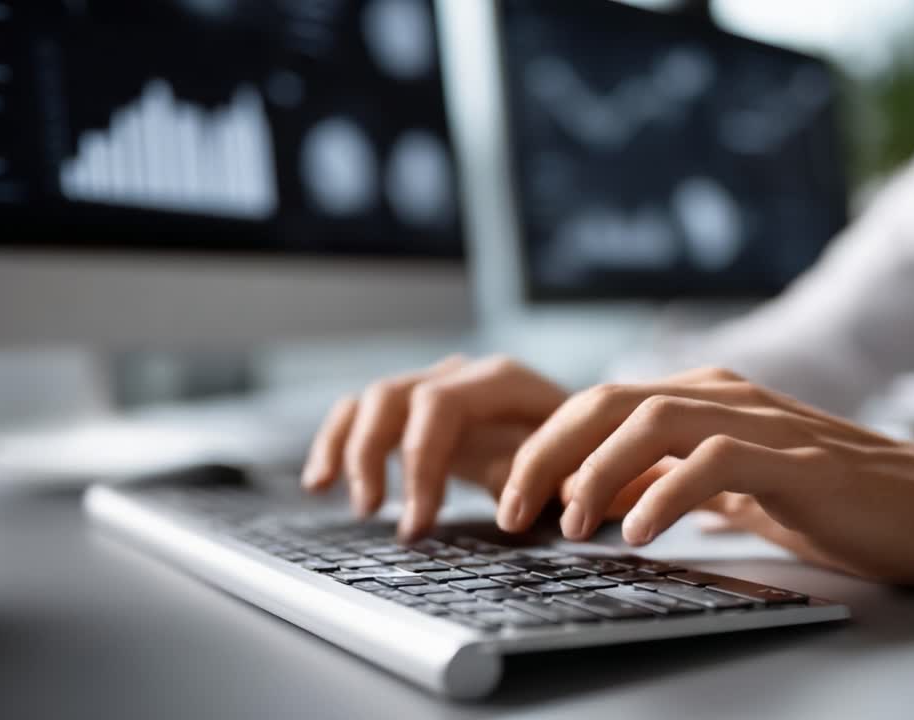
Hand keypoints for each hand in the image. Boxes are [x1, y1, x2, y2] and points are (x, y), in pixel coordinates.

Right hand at [301, 355, 567, 540]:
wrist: (592, 438)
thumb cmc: (584, 453)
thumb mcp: (571, 464)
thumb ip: (536, 475)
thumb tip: (512, 500)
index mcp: (501, 380)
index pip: (439, 405)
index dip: (420, 463)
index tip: (418, 523)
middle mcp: (462, 375)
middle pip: (393, 396)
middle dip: (374, 457)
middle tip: (376, 514)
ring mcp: (437, 388)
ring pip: (370, 401)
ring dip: (350, 451)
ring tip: (355, 505)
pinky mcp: (420, 411)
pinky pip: (364, 415)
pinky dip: (339, 444)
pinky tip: (321, 484)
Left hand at [497, 368, 913, 586]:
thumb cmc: (846, 501)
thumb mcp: (743, 492)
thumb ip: (683, 485)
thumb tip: (615, 501)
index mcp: (707, 400)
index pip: (601, 407)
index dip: (545, 449)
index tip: (511, 500)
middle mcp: (727, 396)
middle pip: (608, 401)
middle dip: (547, 453)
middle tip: (513, 510)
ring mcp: (763, 422)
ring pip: (653, 418)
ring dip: (596, 472)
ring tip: (570, 525)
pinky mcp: (799, 458)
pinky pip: (716, 461)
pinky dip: (667, 493)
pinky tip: (640, 532)